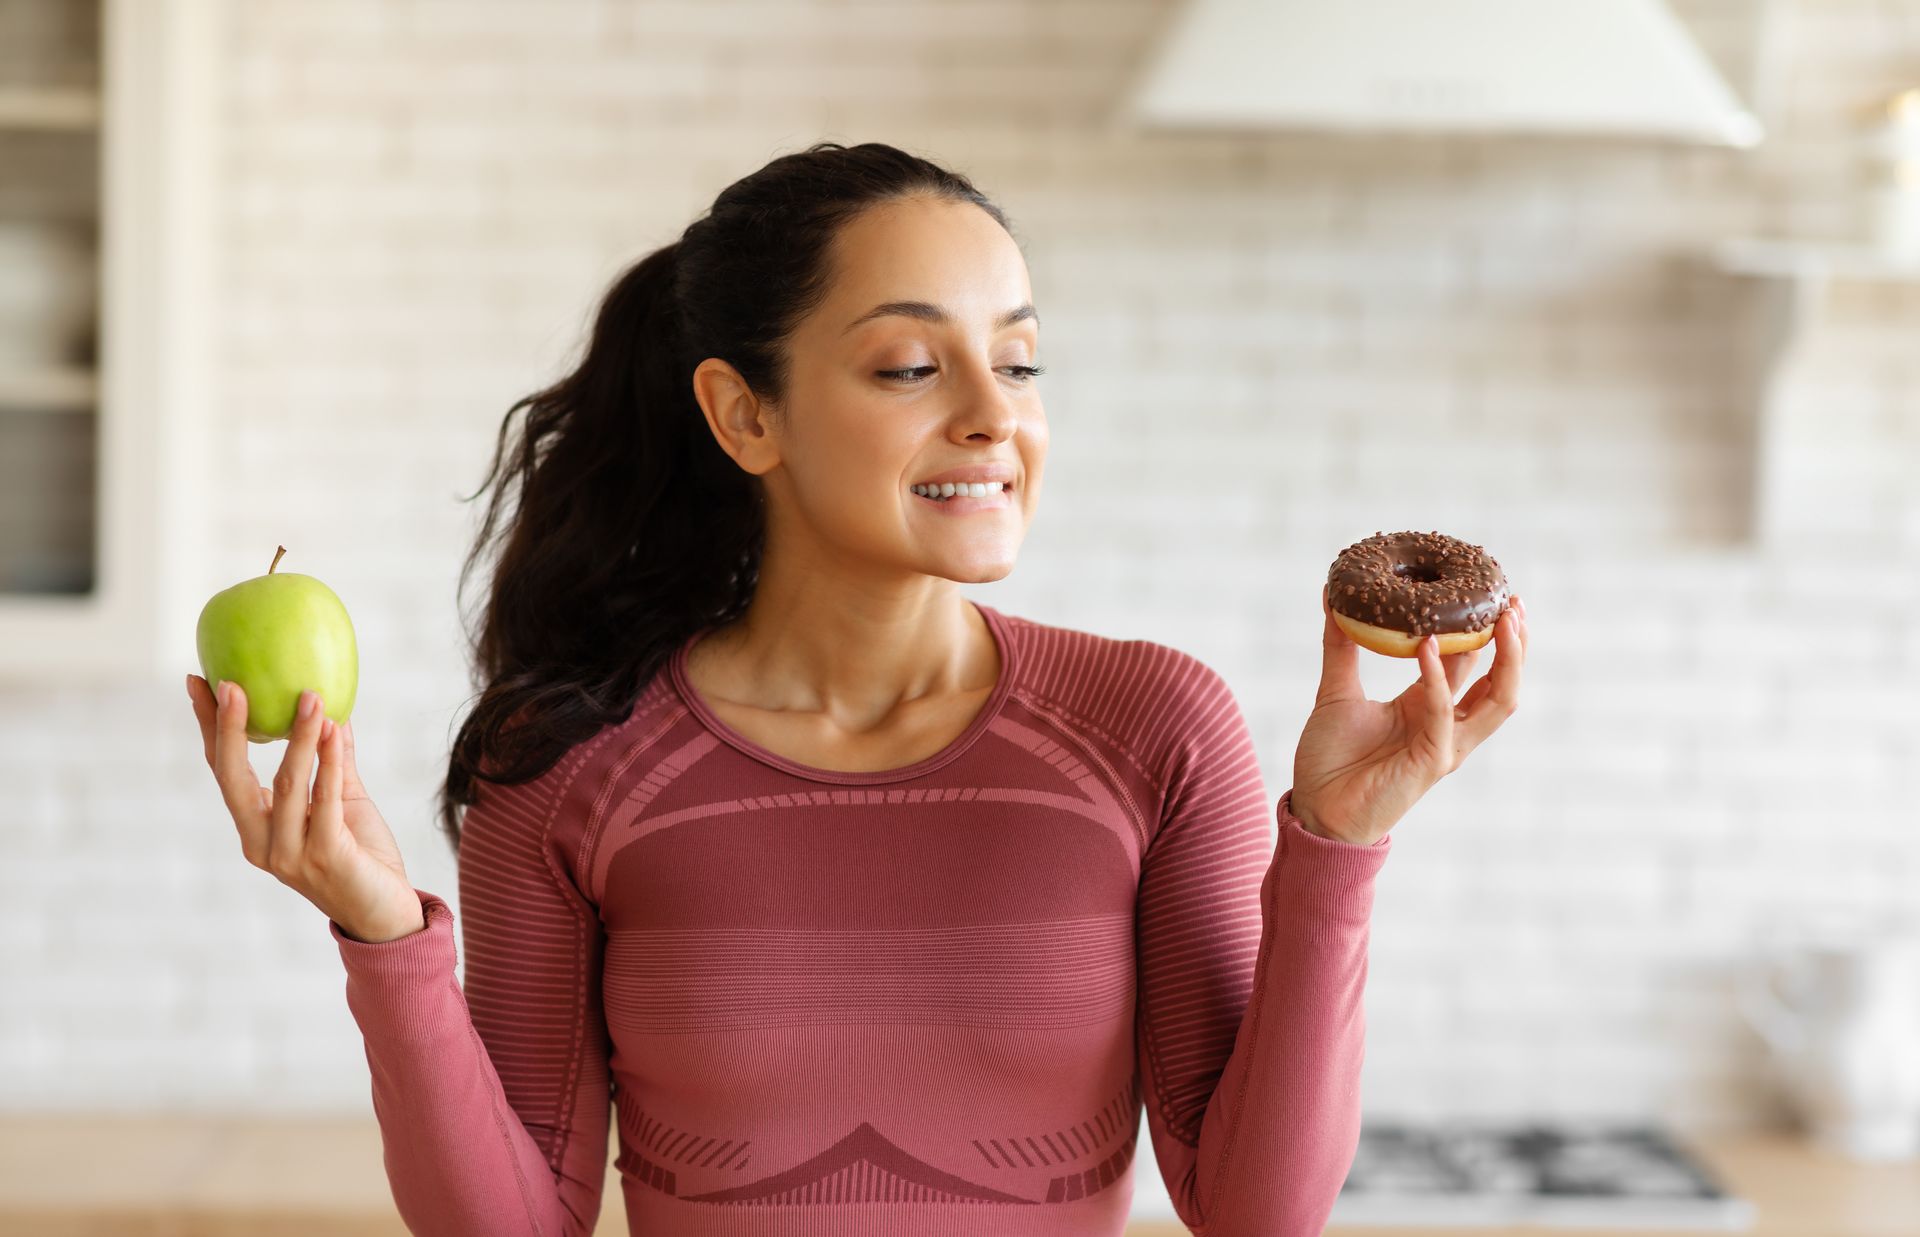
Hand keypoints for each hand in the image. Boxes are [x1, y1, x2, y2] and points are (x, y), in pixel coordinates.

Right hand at [186, 674, 423, 942]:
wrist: (386, 913)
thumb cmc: (360, 857)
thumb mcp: (343, 801)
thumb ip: (333, 762)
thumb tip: (330, 712)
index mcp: (255, 828)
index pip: (224, 770)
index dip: (210, 727)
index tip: (198, 682)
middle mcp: (261, 842)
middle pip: (233, 778)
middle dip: (227, 728)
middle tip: (229, 683)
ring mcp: (289, 853)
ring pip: (286, 784)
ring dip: (298, 737)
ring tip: (310, 696)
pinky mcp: (325, 856)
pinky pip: (325, 800)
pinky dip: (329, 762)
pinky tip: (334, 730)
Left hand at [1290, 585, 1528, 846]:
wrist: (1316, 810)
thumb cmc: (1330, 759)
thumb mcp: (1336, 690)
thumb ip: (1340, 646)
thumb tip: (1331, 596)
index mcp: (1429, 708)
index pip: (1473, 665)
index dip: (1486, 632)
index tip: (1489, 591)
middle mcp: (1447, 727)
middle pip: (1502, 683)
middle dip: (1516, 645)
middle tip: (1514, 603)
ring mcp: (1445, 746)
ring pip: (1498, 701)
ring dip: (1506, 660)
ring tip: (1501, 618)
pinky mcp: (1431, 762)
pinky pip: (1443, 714)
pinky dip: (1438, 679)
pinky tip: (1429, 647)